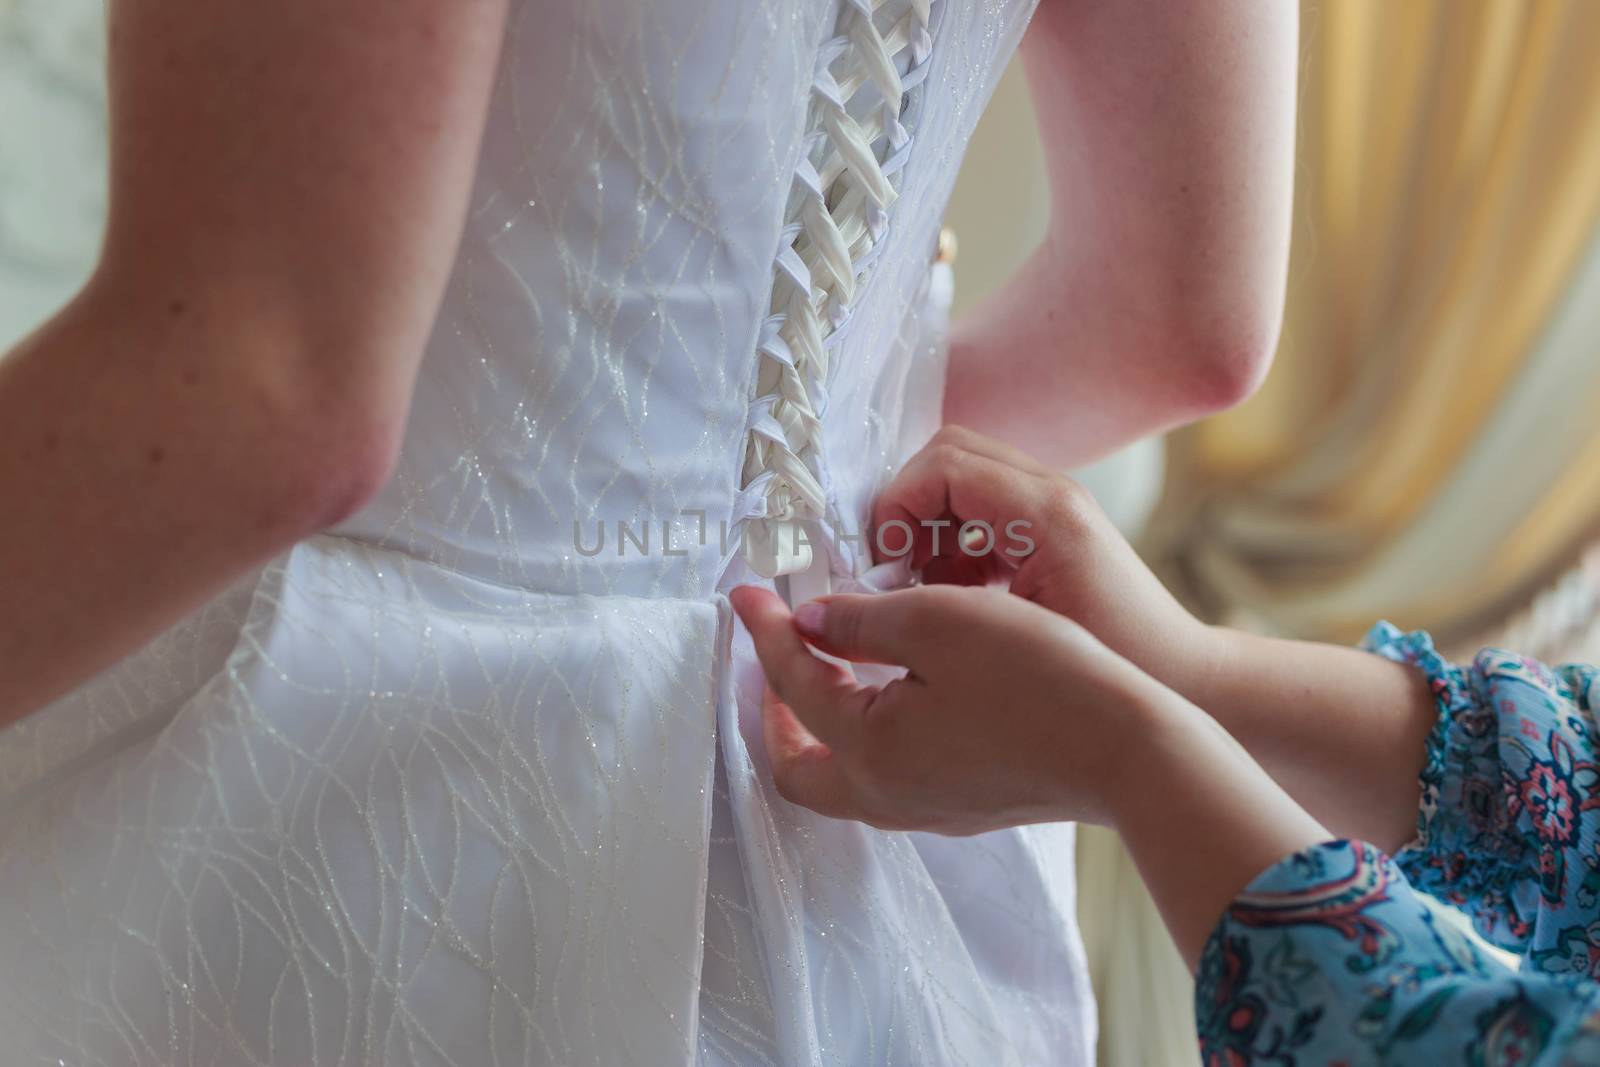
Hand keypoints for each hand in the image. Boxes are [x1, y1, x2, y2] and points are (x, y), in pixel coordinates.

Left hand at [731, 580, 1328, 966]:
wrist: (1131, 748)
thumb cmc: (1039, 676)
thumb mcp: (939, 622)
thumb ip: (860, 619)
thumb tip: (809, 619)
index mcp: (867, 749)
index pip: (792, 681)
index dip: (765, 628)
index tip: (748, 590)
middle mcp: (886, 795)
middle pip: (794, 768)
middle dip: (770, 709)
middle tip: (774, 654)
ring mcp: (928, 810)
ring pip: (838, 782)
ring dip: (816, 727)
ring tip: (826, 669)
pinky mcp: (964, 808)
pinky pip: (884, 781)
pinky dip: (862, 740)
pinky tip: (889, 697)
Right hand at [872, 425, 1221, 702]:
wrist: (1188, 683)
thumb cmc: (1117, 668)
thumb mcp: (1018, 635)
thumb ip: (944, 600)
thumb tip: (877, 588)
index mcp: (1044, 511)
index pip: (941, 465)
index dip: (897, 508)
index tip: (886, 565)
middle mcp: (1051, 493)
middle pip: (946, 456)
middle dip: (907, 508)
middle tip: (897, 570)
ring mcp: (1053, 507)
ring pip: (960, 480)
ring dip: (929, 527)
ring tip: (925, 588)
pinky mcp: (1051, 530)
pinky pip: (982, 510)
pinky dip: (954, 543)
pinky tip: (957, 597)